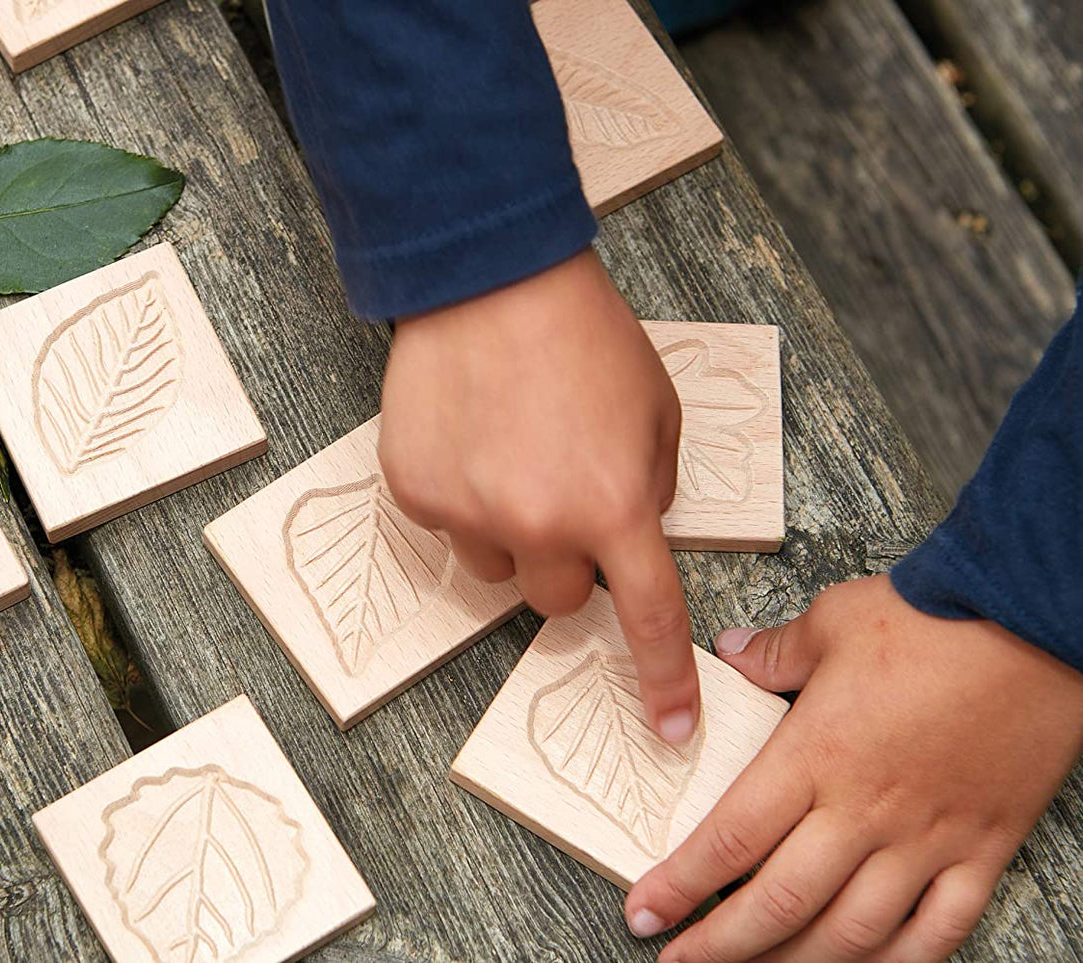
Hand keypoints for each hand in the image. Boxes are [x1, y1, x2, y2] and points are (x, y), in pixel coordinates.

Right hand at [380, 249, 697, 740]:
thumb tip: (628, 535)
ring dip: (507, 530)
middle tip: (560, 498)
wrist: (490, 278)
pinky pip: (444, 525)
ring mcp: (467, 512)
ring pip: (493, 566)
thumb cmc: (585, 336)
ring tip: (507, 451)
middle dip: (564, 563)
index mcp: (614, 505)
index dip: (661, 679)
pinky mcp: (415, 491)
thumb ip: (650, 488)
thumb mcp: (657, 410)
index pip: (646, 617)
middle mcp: (538, 523)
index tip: (669, 728)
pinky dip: (459, 494)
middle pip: (555, 601)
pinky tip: (468, 435)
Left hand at [625, 575, 1082, 961]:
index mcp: (815, 756)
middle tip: (677, 960)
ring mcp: (928, 838)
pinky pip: (939, 929)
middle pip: (779, 902)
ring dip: (795, 962)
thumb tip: (733, 653)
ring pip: (852, 932)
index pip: (730, 839)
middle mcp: (865, 811)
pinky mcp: (983, 848)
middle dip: (719, 944)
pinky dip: (899, 961)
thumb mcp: (834, 622)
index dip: (680, 886)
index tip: (643, 912)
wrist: (1037, 621)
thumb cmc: (935, 619)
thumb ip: (776, 652)